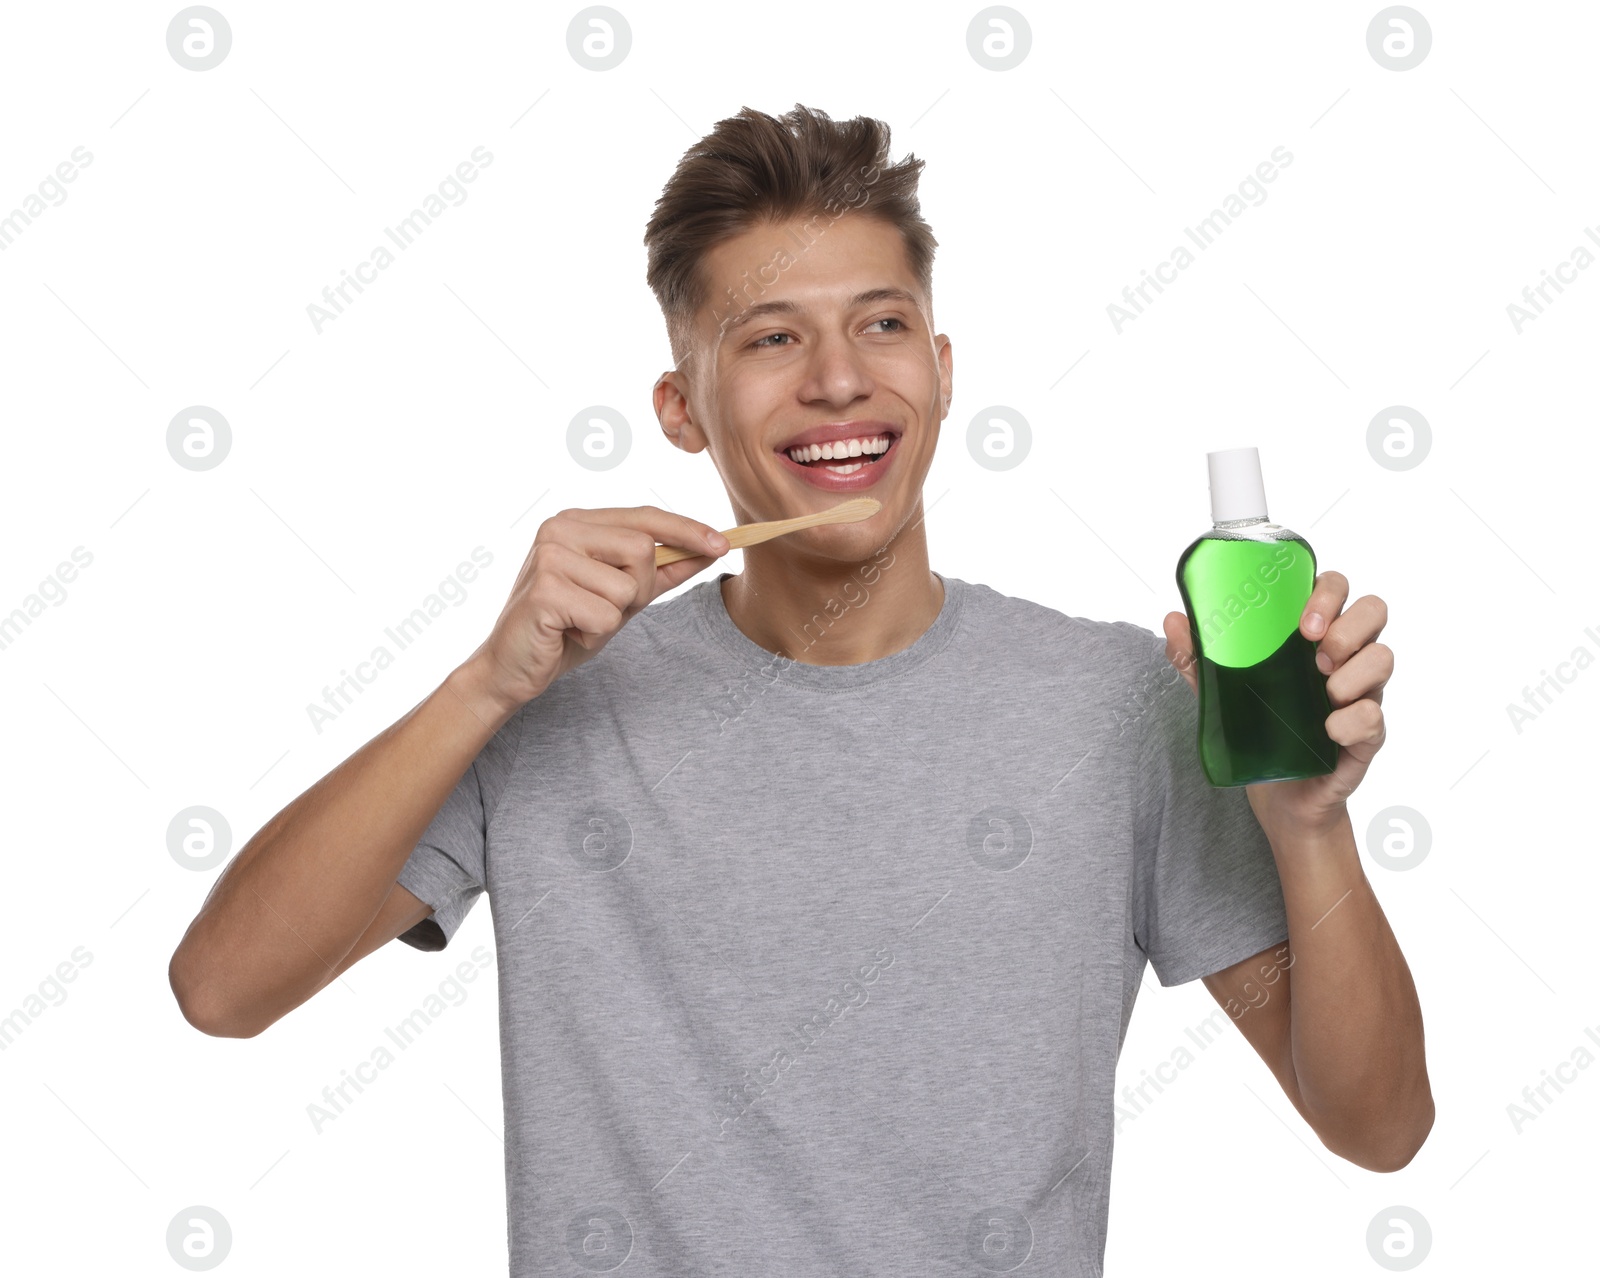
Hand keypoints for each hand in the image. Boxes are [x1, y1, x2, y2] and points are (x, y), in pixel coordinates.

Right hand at [469, 505, 730, 710]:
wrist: (513, 667)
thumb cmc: (566, 628)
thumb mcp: (621, 597)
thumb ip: (661, 572)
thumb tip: (708, 551)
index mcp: (577, 522)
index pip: (644, 517)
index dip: (687, 529)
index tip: (724, 543)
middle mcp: (559, 528)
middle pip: (641, 549)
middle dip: (638, 589)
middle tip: (604, 610)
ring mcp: (549, 556)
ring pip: (627, 587)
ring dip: (613, 617)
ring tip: (581, 621)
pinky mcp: (545, 590)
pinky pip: (606, 615)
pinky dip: (596, 633)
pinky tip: (568, 632)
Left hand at [1161, 570, 1392, 837]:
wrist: (1278, 795)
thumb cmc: (1259, 728)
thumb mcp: (1221, 689)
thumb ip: (1199, 656)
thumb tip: (1173, 620)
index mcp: (1313, 635)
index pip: (1337, 588)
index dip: (1327, 593)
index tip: (1301, 623)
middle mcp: (1344, 657)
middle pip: (1374, 610)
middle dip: (1348, 626)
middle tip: (1315, 655)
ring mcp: (1361, 692)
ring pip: (1383, 658)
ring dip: (1352, 672)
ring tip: (1323, 693)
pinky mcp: (1367, 733)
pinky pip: (1375, 716)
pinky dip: (1351, 720)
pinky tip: (1326, 731)